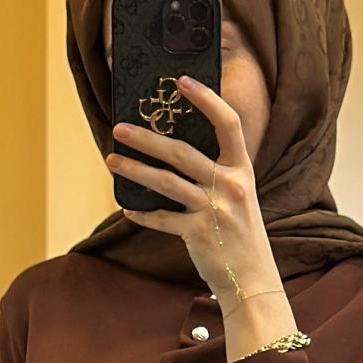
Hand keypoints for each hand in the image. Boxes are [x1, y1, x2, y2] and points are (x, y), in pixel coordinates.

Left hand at [104, 73, 279, 308]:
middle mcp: (229, 185)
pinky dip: (143, 214)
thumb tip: (175, 152)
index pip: (228, 122)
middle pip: (181, 151)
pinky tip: (128, 209)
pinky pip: (162, 219)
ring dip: (134, 170)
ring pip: (165, 182)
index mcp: (241, 169)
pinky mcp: (198, 234)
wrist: (251, 281)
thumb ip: (216, 173)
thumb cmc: (240, 235)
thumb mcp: (238, 196)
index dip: (206, 98)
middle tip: (119, 128)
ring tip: (112, 161)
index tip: (181, 81)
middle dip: (146, 138)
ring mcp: (214, 209)